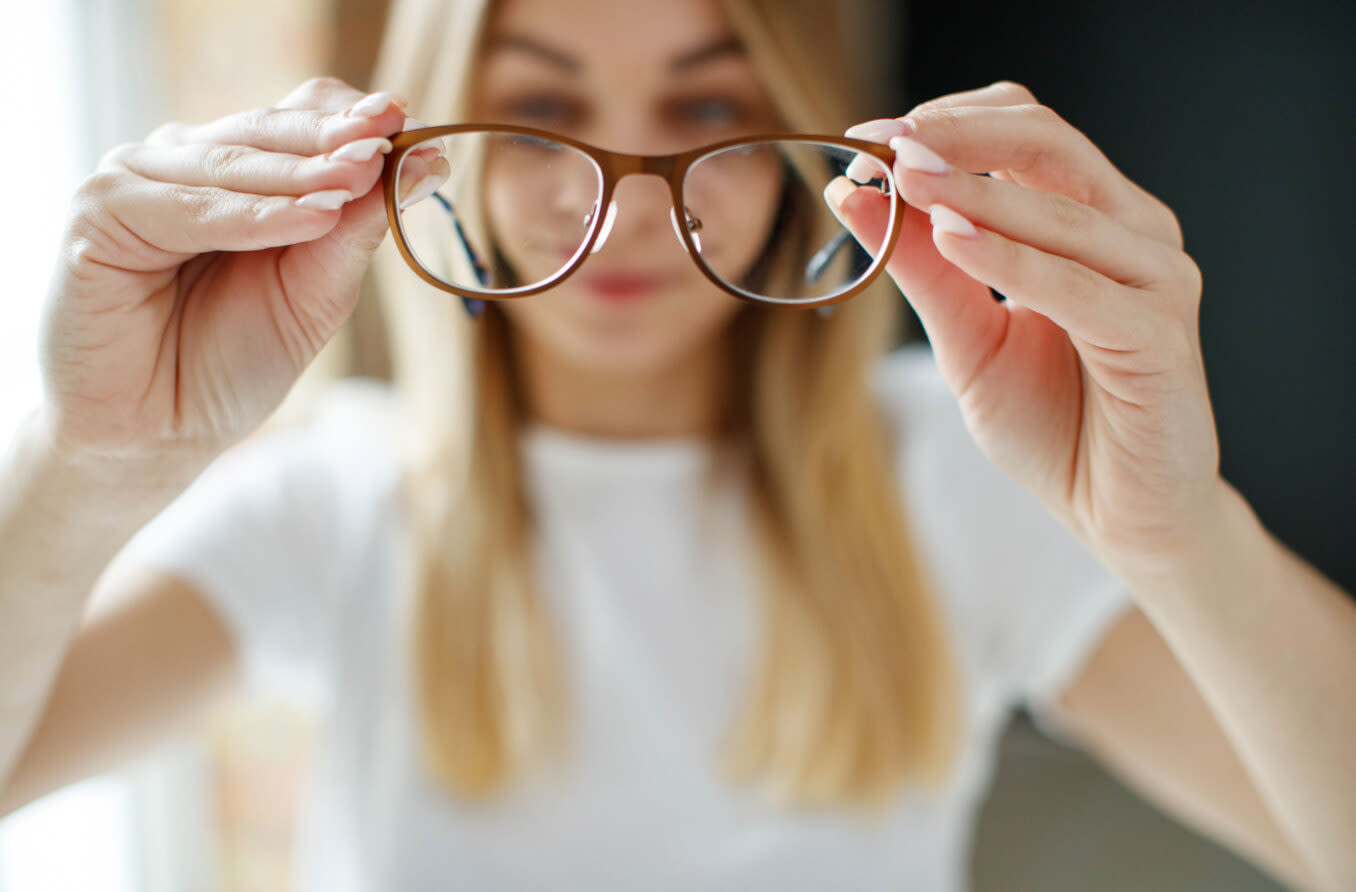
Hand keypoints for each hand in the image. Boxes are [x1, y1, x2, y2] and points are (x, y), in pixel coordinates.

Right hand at [38, 77, 410, 469]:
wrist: (156, 433)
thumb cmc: (230, 362)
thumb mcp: (315, 293)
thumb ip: (354, 229)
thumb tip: (419, 163)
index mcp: (235, 173)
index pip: (298, 118)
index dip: (355, 119)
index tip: (418, 127)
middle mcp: (184, 162)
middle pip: (269, 129)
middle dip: (339, 136)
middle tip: (396, 131)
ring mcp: (136, 178)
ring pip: (235, 162)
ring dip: (306, 170)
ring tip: (365, 171)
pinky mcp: (99, 210)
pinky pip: (189, 206)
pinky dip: (254, 215)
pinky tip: (314, 217)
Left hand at [836, 81, 1221, 564]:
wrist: (1118, 513)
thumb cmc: (1052, 423)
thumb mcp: (966, 338)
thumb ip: (921, 266)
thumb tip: (853, 193)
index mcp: (1086, 221)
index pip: (1022, 132)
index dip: (945, 123)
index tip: (866, 137)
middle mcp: (1130, 231)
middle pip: (1048, 143)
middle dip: (957, 137)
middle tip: (883, 143)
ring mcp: (1155, 276)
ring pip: (1061, 207)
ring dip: (972, 189)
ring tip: (902, 179)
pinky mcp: (1160, 332)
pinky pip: (1077, 284)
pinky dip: (1011, 258)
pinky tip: (953, 238)